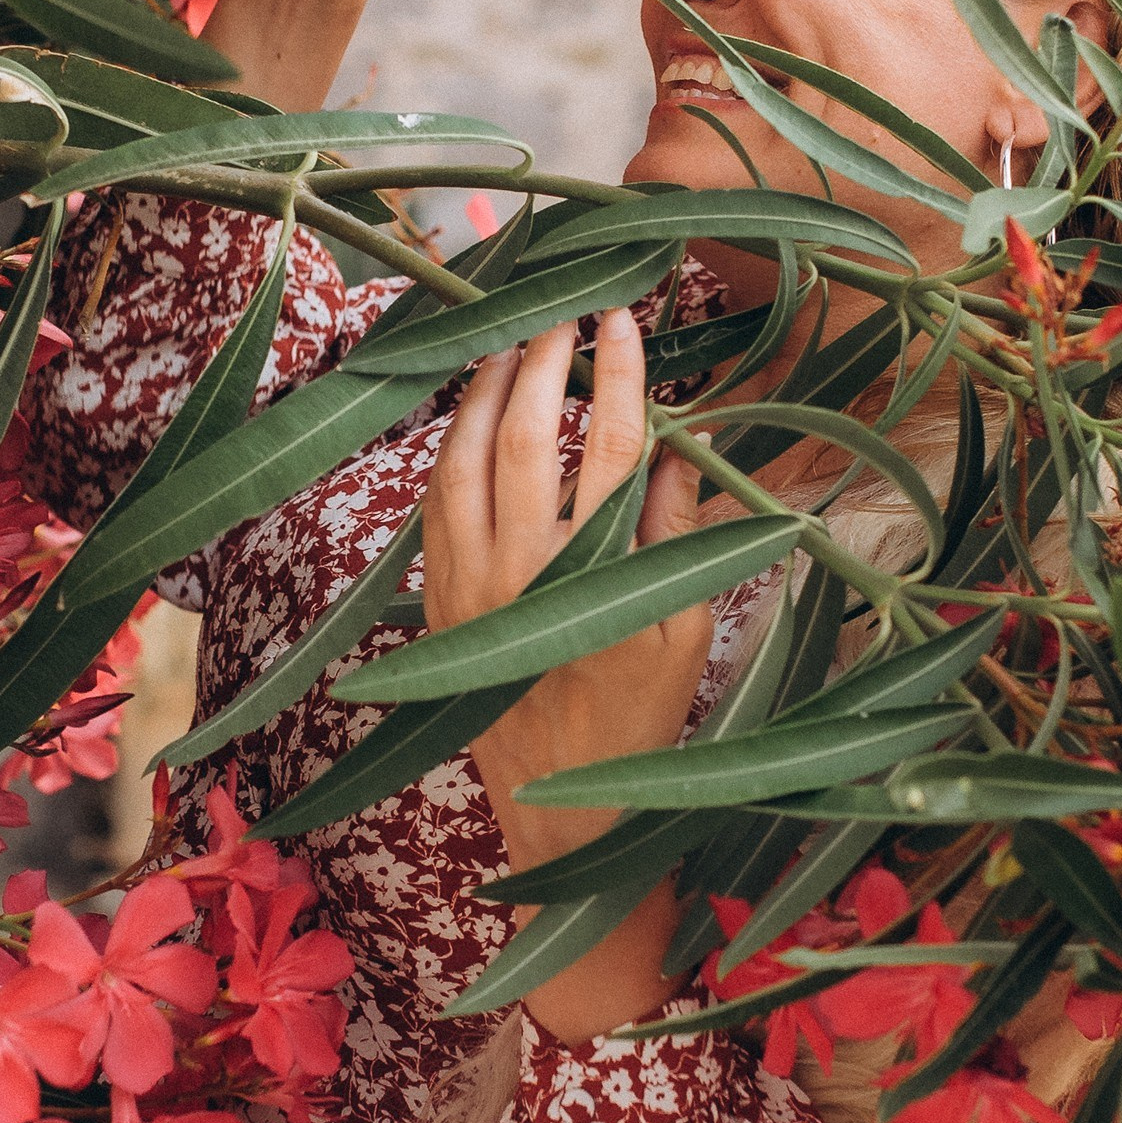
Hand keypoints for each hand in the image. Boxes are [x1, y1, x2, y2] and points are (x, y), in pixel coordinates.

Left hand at [423, 312, 710, 1038]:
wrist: (565, 810)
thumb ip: (680, 529)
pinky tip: (471, 415)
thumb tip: (685, 440)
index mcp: (599, 579)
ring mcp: (468, 585)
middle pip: (528, 435)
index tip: (629, 321)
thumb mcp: (686, 628)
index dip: (622, 376)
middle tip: (566, 312)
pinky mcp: (438, 600)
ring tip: (512, 342)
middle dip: (546, 360)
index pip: (614, 447)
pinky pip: (434, 502)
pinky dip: (452, 446)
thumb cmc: (643, 719)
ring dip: (486, 391)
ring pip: (464, 459)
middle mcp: (523, 573)